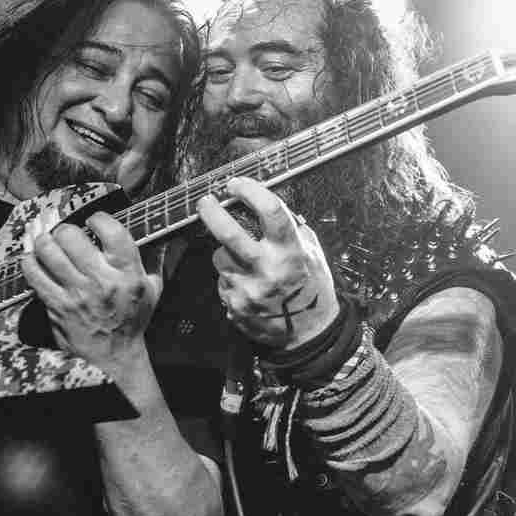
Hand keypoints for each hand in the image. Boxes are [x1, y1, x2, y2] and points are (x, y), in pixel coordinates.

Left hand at [21, 212, 160, 367]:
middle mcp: (101, 280)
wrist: (115, 356)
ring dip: (45, 241)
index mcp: (127, 272)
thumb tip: (162, 233)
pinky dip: (30, 262)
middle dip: (65, 229)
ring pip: (48, 251)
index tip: (93, 221)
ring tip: (48, 242)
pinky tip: (34, 259)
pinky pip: (34, 274)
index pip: (110, 230)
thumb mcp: (153, 289)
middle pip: (71, 236)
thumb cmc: (132, 320)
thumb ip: (154, 258)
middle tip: (66, 235)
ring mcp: (76, 293)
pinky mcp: (57, 306)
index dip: (97, 218)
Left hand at [196, 177, 339, 349]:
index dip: (250, 190)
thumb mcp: (310, 252)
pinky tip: (248, 285)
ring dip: (226, 255)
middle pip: (228, 233)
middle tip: (205, 201)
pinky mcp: (234, 305)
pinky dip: (230, 278)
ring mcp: (248, 289)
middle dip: (211, 212)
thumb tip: (260, 202)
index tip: (236, 183)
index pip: (270, 210)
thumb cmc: (311, 286)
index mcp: (291, 251)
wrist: (309, 332)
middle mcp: (268, 269)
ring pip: (220, 258)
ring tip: (246, 265)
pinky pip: (222, 281)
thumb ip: (289, 228)